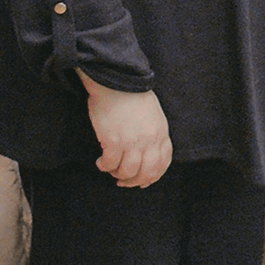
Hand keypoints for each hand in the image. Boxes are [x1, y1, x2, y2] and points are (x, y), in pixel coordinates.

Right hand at [79, 71, 171, 187]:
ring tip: (110, 168)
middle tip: (123, 182)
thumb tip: (147, 152)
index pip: (163, 163)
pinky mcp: (114, 141)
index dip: (153, 176)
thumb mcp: (153, 115)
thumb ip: (153, 133)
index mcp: (161, 132)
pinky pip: (110, 164)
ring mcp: (132, 142)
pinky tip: (101, 161)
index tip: (142, 181)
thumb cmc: (132, 96)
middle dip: (134, 181)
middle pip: (147, 172)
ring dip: (117, 174)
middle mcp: (150, 140)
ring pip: (127, 172)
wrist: (116, 82)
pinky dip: (104, 166)